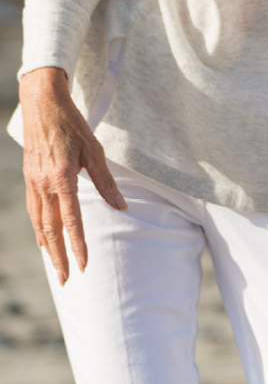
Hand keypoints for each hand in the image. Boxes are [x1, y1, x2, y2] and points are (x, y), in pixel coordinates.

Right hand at [19, 67, 126, 283]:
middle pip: (51, 228)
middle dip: (59, 256)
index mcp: (62, 177)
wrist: (42, 104)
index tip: (84, 264)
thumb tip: (122, 206)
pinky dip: (39, 229)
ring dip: (48, 247)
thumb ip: (106, 181)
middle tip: (68, 279)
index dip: (78, 243)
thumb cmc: (72, 124)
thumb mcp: (94, 150)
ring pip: (39, 223)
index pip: (71, 219)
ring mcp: (33, 182)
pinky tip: (44, 238)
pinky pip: (34, 210)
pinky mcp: (29, 178)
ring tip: (56, 266)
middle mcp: (44, 184)